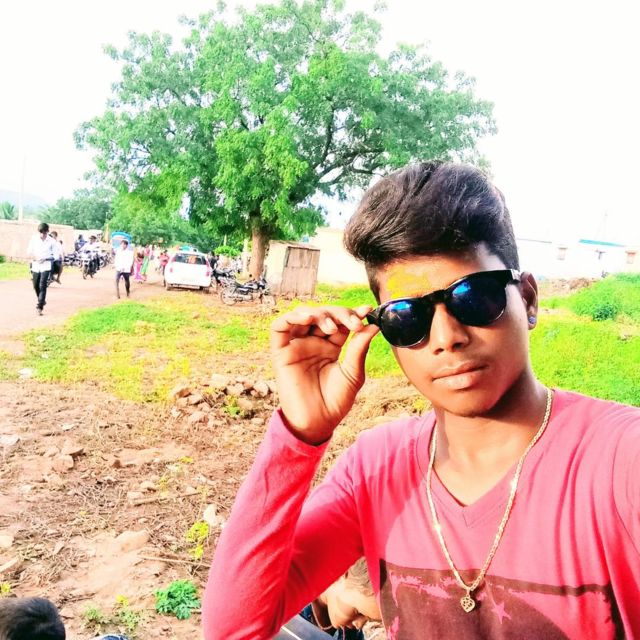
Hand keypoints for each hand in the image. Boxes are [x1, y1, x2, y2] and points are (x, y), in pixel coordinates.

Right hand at [270, 305, 378, 444]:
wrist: (318, 423)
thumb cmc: (336, 401)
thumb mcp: (353, 373)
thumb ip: (359, 349)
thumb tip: (374, 325)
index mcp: (330, 346)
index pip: (341, 322)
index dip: (353, 314)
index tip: (367, 311)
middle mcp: (313, 342)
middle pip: (324, 315)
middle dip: (339, 314)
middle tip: (352, 323)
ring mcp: (296, 345)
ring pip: (303, 315)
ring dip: (318, 313)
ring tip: (331, 326)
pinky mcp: (281, 351)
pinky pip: (279, 327)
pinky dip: (292, 316)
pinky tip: (308, 318)